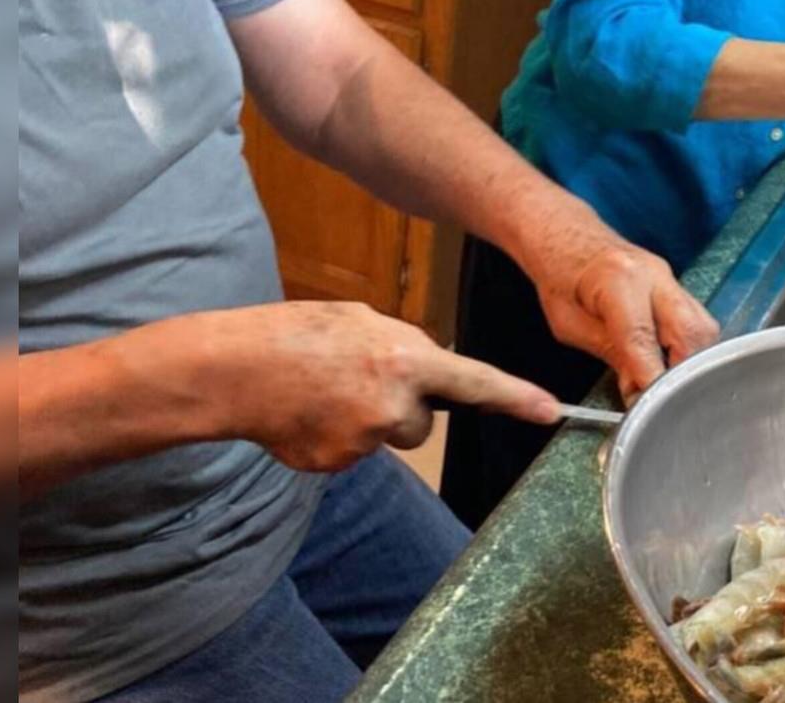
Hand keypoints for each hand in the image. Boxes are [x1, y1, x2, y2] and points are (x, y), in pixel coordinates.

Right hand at [197, 302, 558, 471]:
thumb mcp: (361, 320)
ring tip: (327, 394)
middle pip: (424, 423)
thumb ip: (404, 346)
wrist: (233, 371)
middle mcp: (393, 405)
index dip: (516, 397)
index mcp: (404, 359)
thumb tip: (429, 367)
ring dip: (370, 421)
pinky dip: (338, 436)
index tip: (551, 411)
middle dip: (403, 407)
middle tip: (358, 380)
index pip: (475, 381)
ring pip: (388, 437)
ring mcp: (365, 441)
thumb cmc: (296, 334)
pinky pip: (355, 453)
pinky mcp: (339, 464)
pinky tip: (309, 413)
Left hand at [515, 200, 719, 403]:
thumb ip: (611, 354)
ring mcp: (669, 277)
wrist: (564, 232)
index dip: (652, 380)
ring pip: (702, 328)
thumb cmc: (559, 276)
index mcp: (619, 280)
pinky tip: (670, 365)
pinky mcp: (675, 285)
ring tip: (668, 385)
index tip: (651, 409)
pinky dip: (688, 349)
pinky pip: (696, 321)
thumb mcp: (569, 325)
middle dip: (685, 372)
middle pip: (692, 332)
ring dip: (691, 362)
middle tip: (667, 401)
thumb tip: (640, 391)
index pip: (644, 340)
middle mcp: (654, 275)